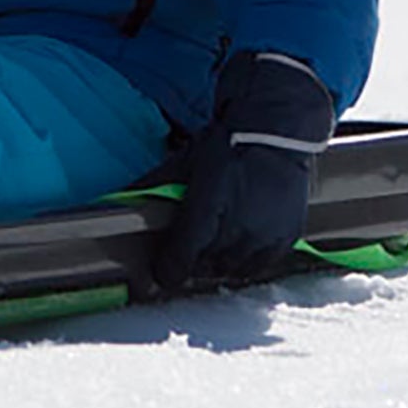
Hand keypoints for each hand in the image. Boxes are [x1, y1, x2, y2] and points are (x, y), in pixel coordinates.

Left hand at [148, 51, 334, 298]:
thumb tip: (120, 199)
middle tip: (188, 250)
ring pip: (232, 271)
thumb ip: (154, 186)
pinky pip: (260, 266)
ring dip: (219, 264)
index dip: (166, 271)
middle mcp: (238, 230)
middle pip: (205, 269)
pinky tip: (240, 244)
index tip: (161, 272)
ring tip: (215, 245)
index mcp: (207, 210)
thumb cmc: (225, 145)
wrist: (274, 134)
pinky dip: (246, 261)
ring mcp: (265, 237)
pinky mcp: (287, 239)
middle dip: (192, 263)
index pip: (180, 259)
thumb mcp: (183, 162)